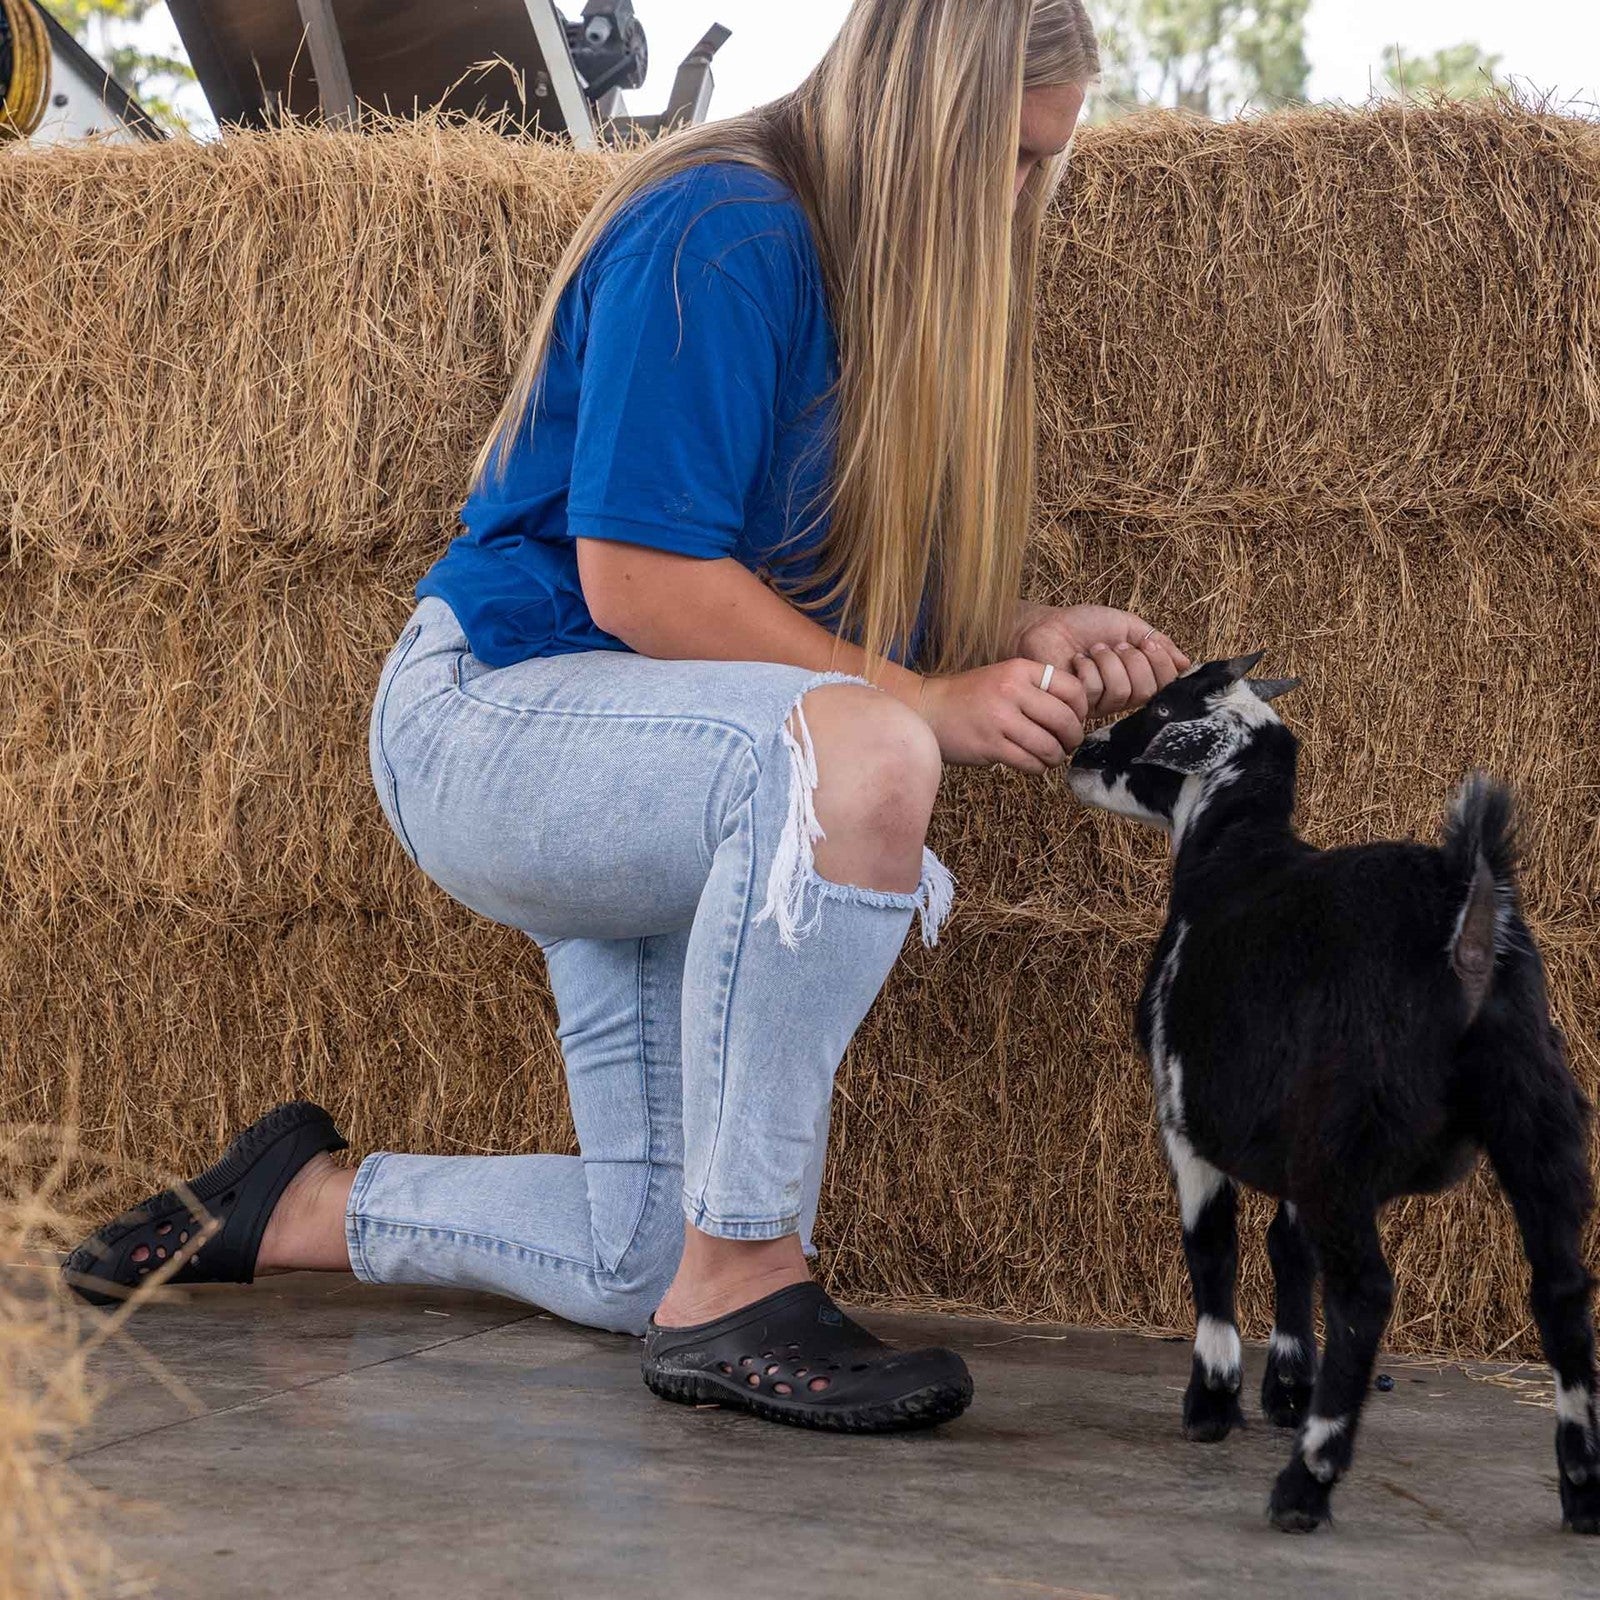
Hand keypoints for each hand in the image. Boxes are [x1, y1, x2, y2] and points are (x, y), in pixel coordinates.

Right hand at [920, 658, 1088, 773]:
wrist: (927, 709)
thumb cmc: (968, 696)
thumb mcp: (1003, 676)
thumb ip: (1035, 687)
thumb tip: (1074, 712)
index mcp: (1019, 670)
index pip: (1072, 688)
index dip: (1081, 709)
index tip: (1075, 719)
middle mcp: (1012, 691)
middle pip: (1064, 720)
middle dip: (1073, 737)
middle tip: (1067, 744)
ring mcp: (1000, 719)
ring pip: (1049, 746)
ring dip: (1055, 757)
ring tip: (1049, 756)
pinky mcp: (991, 746)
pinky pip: (1030, 762)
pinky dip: (1037, 767)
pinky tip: (1032, 763)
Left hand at [1014, 603, 1189, 718]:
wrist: (1047, 625)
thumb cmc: (1084, 625)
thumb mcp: (1127, 626)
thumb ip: (1156, 641)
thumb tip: (1185, 662)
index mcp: (1136, 677)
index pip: (1166, 684)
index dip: (1161, 663)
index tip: (1146, 641)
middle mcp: (1120, 696)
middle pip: (1146, 691)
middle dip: (1134, 661)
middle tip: (1115, 646)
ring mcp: (1098, 704)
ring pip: (1122, 692)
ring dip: (1109, 662)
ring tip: (1094, 650)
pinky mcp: (1076, 705)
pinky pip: (1095, 691)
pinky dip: (1088, 668)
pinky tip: (1076, 660)